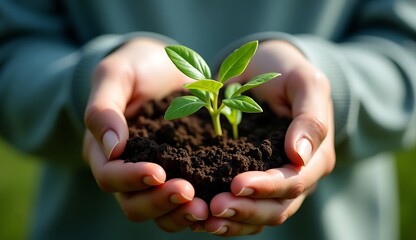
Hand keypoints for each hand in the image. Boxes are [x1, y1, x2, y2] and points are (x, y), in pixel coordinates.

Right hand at [82, 38, 207, 230]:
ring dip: (180, 213)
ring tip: (206, 208)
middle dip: (159, 202)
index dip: (131, 179)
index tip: (157, 173)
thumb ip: (104, 109)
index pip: (110, 177)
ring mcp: (156, 177)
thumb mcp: (116, 75)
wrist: (166, 67)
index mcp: (104, 151)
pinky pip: (186, 201)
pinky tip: (217, 202)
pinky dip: (198, 206)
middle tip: (188, 194)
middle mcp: (128, 171)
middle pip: (134, 204)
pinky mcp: (183, 174)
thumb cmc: (137, 66)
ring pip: (160, 212)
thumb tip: (111, 148)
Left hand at [198, 40, 334, 235]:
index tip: (236, 184)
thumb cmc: (287, 72)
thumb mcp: (306, 82)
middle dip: (246, 210)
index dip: (267, 187)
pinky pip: (241, 207)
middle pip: (276, 208)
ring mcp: (274, 183)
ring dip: (232, 221)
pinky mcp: (252, 182)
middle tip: (214, 207)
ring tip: (203, 219)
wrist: (265, 69)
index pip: (294, 182)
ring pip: (258, 216)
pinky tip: (201, 216)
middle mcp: (297, 177)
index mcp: (316, 157)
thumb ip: (310, 117)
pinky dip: (224, 217)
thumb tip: (300, 156)